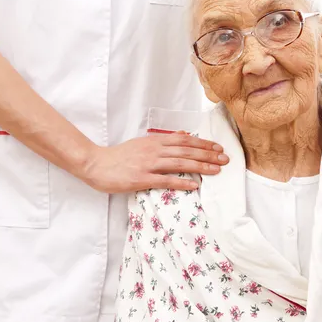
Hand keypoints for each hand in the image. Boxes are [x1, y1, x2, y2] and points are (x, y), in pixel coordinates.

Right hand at [79, 132, 228, 192]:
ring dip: (201, 166)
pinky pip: (166, 180)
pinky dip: (182, 182)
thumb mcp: (141, 143)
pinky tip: (195, 185)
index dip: (203, 143)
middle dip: (208, 154)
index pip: (184, 140)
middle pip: (187, 151)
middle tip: (225, 159)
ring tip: (216, 170)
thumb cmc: (119, 156)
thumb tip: (181, 135)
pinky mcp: (142, 179)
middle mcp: (154, 150)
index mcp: (155, 141)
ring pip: (180, 164)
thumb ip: (161, 141)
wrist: (96, 164)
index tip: (218, 147)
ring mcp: (148, 164)